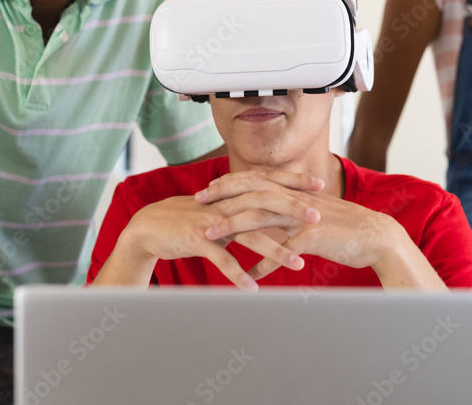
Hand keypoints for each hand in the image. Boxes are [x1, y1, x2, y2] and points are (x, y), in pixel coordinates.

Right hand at [101, 182, 319, 289]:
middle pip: (264, 203)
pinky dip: (238, 274)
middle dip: (293, 210)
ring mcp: (212, 221)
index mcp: (233, 195)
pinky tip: (254, 289)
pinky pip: (221, 259)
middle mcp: (225, 204)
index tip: (320, 185)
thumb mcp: (221, 211)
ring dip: (275, 251)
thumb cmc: (190, 220)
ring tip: (298, 266)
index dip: (293, 182)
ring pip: (248, 235)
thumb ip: (244, 210)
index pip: (269, 183)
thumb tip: (273, 212)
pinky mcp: (198, 240)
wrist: (150, 227)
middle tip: (319, 219)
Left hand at [196, 172, 399, 279]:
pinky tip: (248, 275)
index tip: (209, 188)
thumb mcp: (314, 215)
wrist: (377, 236)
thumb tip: (271, 220)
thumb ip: (291, 213)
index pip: (257, 179)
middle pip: (252, 191)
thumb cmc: (346, 228)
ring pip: (260, 217)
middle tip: (197, 202)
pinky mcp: (313, 237)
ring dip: (231, 226)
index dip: (231, 182)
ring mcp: (304, 217)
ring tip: (208, 236)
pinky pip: (282, 250)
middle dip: (222, 196)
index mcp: (296, 191)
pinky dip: (263, 263)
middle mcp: (296, 199)